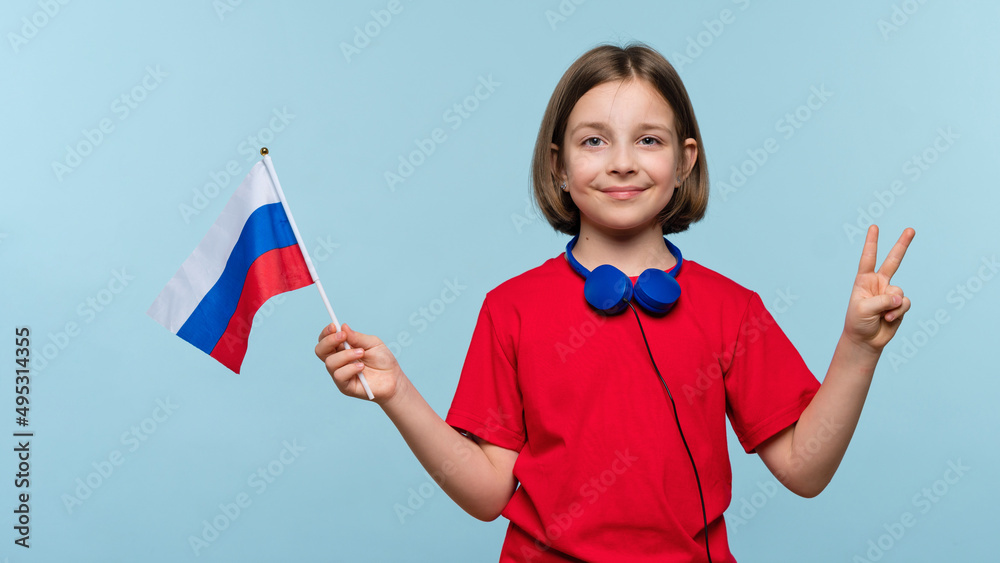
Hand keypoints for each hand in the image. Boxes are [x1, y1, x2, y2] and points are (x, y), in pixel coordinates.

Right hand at [315, 323, 404, 404]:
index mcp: (342, 349)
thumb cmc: (383, 360)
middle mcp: (338, 361)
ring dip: (346, 355)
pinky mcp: (345, 386)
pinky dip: (350, 368)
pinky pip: (339, 375)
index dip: (326, 333)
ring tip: (361, 353)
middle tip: (343, 337)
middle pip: (320, 350)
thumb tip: (343, 327)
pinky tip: (361, 367)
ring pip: (330, 362)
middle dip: (329, 341)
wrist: (394, 379)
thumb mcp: (373, 343)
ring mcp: (340, 374)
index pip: (325, 340)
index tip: (334, 326)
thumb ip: (357, 337)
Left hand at [844, 225, 914, 353]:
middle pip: (893, 261)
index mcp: (864, 280)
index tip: (874, 227)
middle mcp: (879, 283)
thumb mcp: (863, 309)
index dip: (871, 243)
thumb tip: (900, 297)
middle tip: (911, 229)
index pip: (868, 258)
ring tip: (882, 315)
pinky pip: (905, 303)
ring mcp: (890, 293)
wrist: (866, 340)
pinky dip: (898, 312)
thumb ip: (882, 300)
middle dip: (902, 245)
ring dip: (892, 305)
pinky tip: (888, 319)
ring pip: (899, 292)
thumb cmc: (858, 322)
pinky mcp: (900, 304)